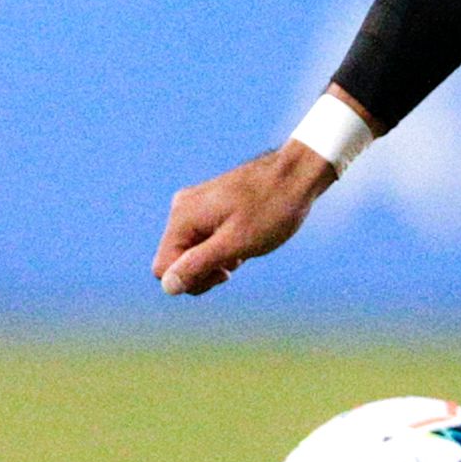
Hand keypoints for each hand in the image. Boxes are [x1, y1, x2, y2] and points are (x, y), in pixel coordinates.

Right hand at [155, 143, 338, 295]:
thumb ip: (198, 266)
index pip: (163, 268)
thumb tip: (167, 287)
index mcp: (183, 218)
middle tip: (236, 262)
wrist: (297, 174)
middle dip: (205, 270)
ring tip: (244, 247)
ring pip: (192, 252)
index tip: (225, 273)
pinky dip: (223, 247)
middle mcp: (182, 209)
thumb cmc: (271, 209)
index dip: (192, 280)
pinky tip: (245, 240)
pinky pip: (205, 239)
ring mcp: (196, 206)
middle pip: (176, 261)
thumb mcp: (235, 244)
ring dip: (217, 259)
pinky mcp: (210, 207)